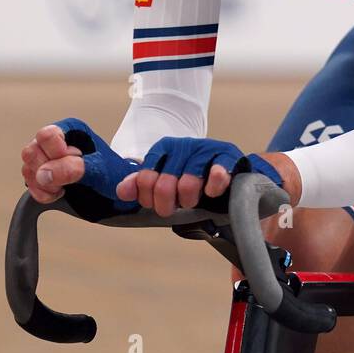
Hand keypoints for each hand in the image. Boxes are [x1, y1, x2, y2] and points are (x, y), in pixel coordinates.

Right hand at [20, 117, 138, 206]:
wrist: (116, 194)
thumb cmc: (113, 175)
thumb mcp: (100, 170)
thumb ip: (74, 168)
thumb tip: (45, 173)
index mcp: (71, 129)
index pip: (46, 135)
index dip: (56, 153)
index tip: (73, 161)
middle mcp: (55, 141)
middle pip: (31, 152)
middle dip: (47, 170)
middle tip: (67, 179)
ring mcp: (46, 158)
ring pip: (27, 168)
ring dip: (44, 184)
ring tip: (64, 188)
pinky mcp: (43, 175)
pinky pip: (29, 183)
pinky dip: (41, 193)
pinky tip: (58, 194)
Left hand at [118, 137, 285, 217]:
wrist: (231, 170)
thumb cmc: (194, 178)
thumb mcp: (166, 180)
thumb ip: (142, 185)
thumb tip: (122, 192)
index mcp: (164, 148)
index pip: (144, 179)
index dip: (148, 199)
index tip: (157, 205)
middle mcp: (183, 145)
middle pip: (163, 185)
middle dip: (168, 204)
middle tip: (178, 207)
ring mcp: (206, 148)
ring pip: (188, 183)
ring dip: (190, 199)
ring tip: (195, 201)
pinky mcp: (229, 155)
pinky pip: (217, 173)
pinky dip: (213, 186)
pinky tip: (212, 192)